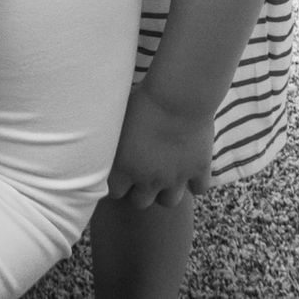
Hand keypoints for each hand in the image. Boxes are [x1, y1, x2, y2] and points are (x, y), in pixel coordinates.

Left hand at [105, 81, 214, 208]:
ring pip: (169, 202)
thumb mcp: (116, 117)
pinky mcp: (199, 170)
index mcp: (124, 168)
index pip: (115, 192)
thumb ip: (110, 137)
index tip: (119, 172)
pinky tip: (189, 168)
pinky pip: (199, 189)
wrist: (178, 97)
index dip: (117, 182)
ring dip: (166, 191)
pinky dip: (195, 182)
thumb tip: (99, 137)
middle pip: (141, 202)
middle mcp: (149, 179)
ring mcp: (176, 178)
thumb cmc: (141, 100)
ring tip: (165, 175)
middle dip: (140, 191)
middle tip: (141, 174)